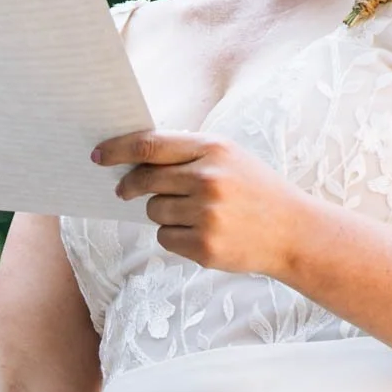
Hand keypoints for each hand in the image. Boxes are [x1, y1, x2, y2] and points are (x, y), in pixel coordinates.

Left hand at [94, 131, 313, 276]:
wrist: (294, 232)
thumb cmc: (253, 191)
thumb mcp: (228, 158)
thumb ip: (185, 155)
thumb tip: (131, 159)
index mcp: (213, 150)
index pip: (149, 145)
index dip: (117, 149)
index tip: (98, 155)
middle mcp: (208, 179)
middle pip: (144, 180)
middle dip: (129, 186)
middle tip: (123, 191)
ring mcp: (206, 214)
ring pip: (153, 211)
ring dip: (162, 213)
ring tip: (196, 214)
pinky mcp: (203, 245)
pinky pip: (164, 237)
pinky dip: (175, 236)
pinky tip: (202, 234)